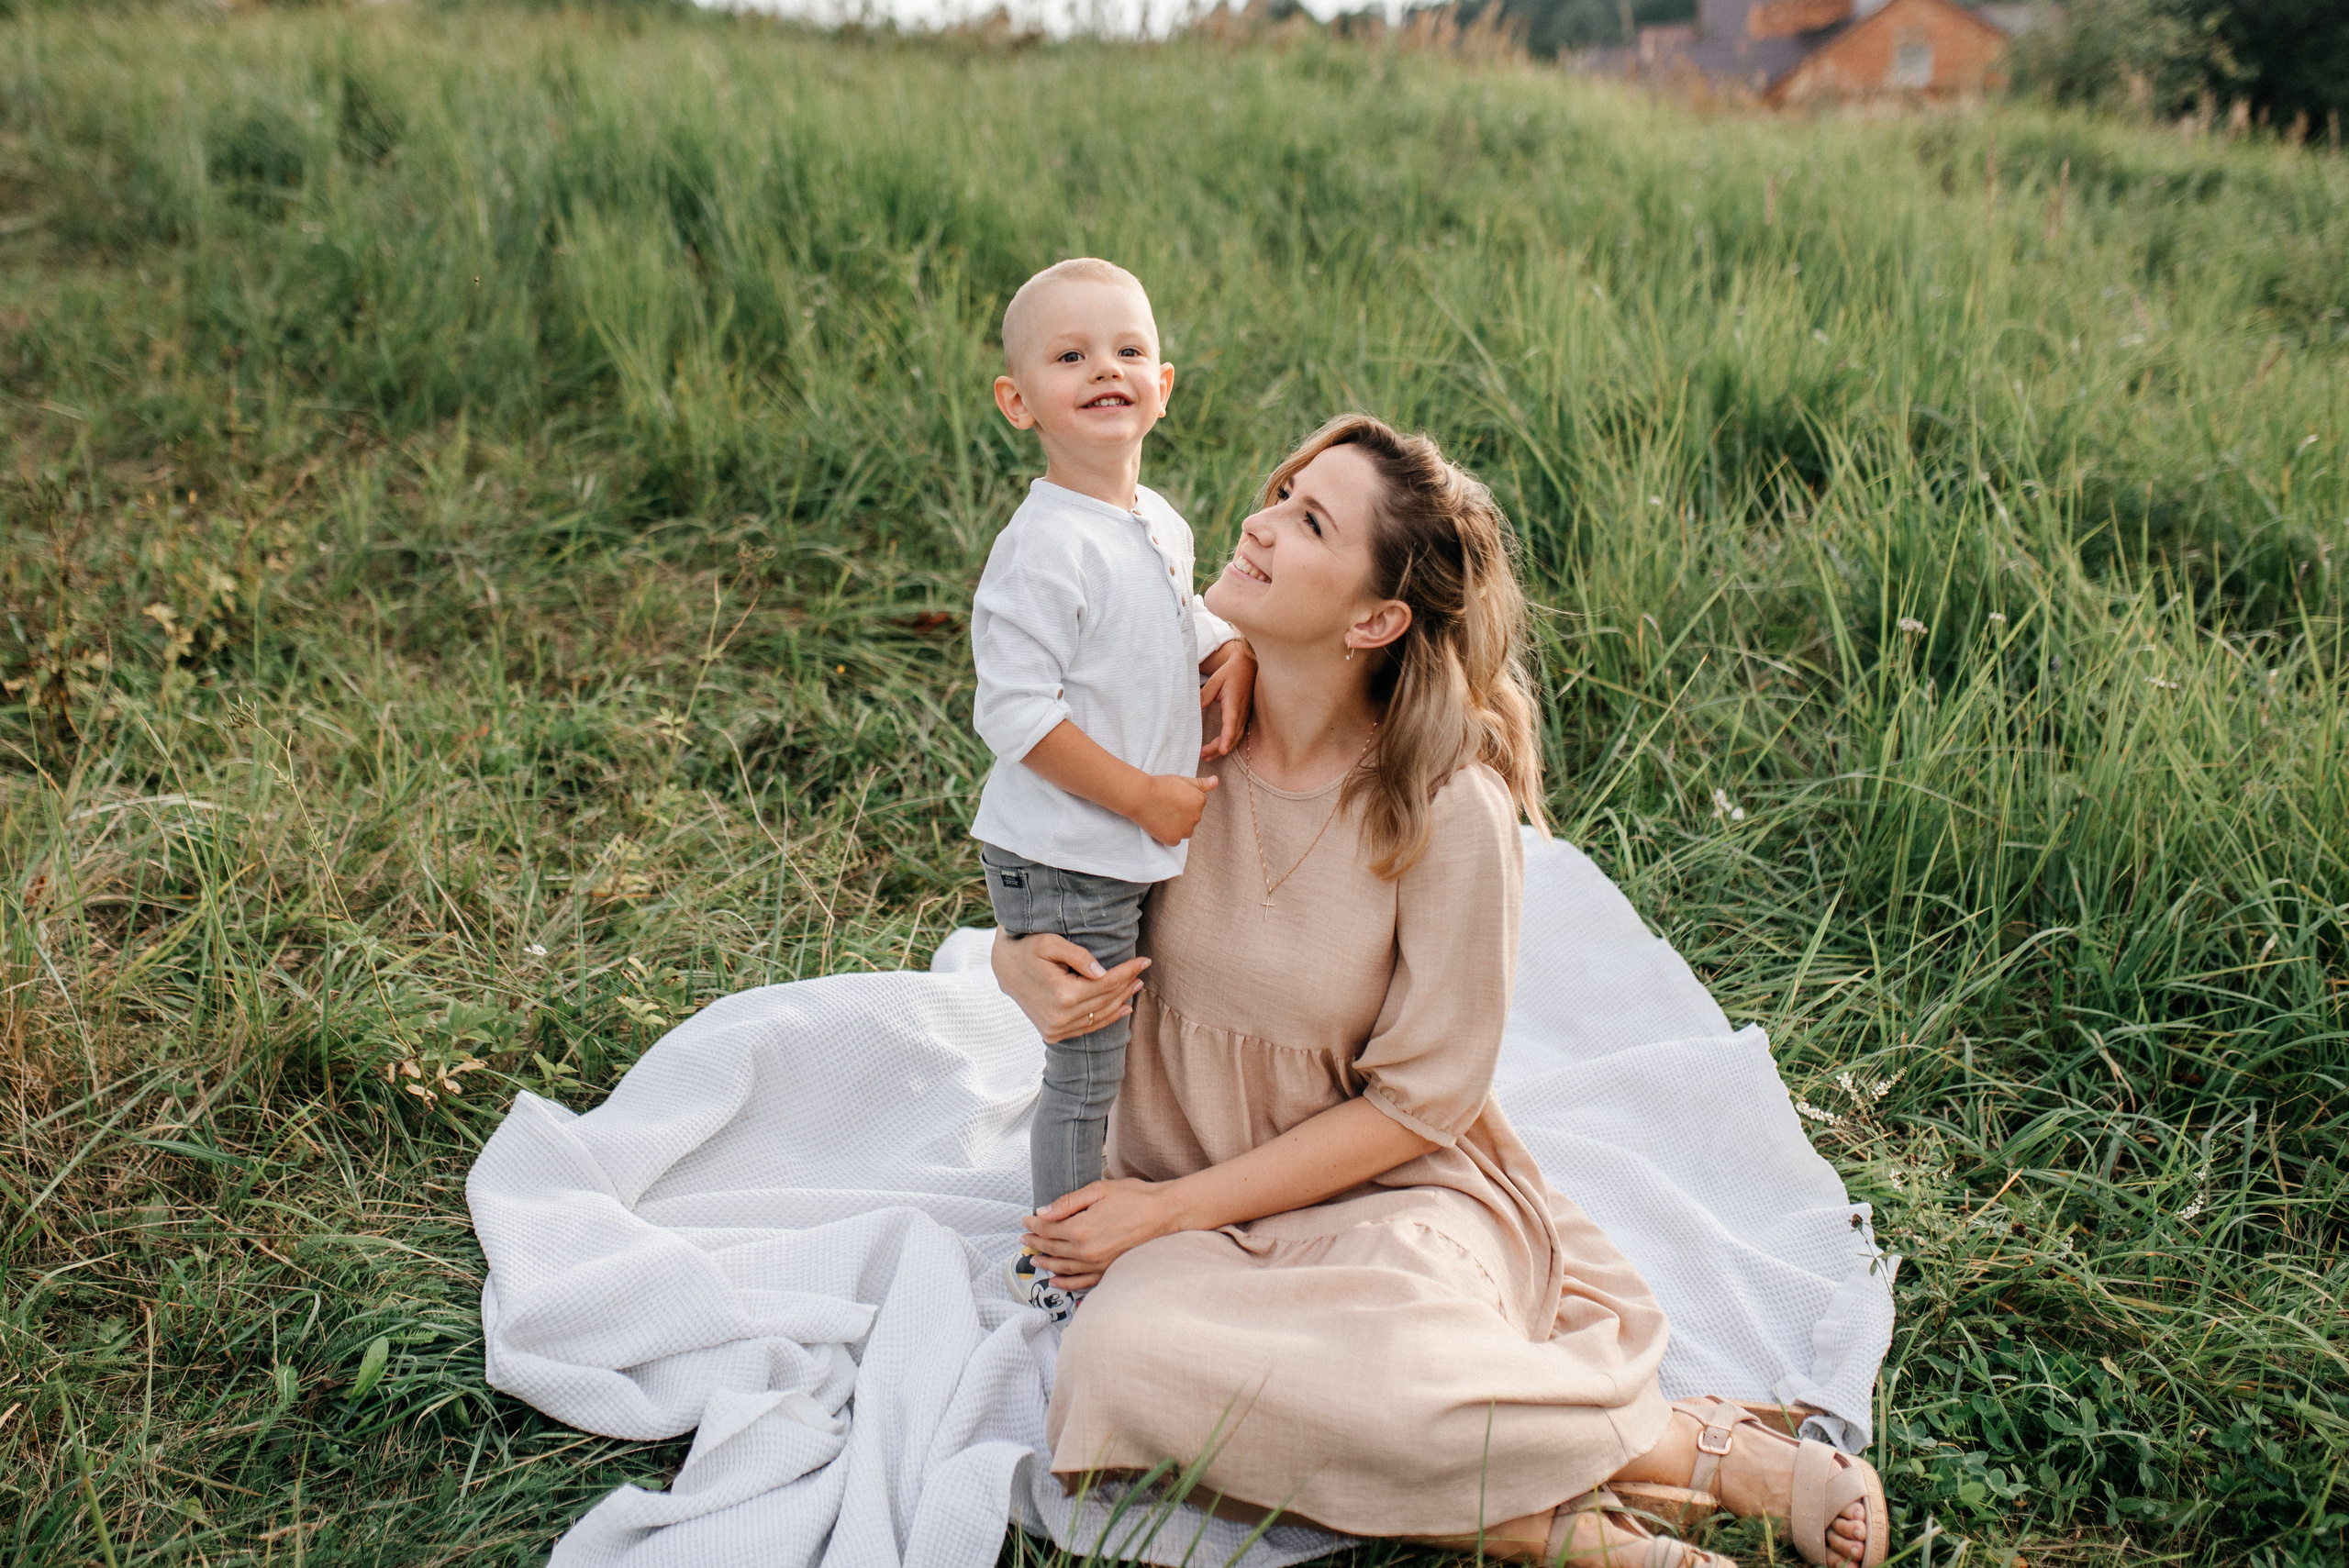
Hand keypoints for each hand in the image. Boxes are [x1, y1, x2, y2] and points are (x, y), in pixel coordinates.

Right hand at [990, 929, 1147, 1043]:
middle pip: (1106, 1000)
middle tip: (1143, 969)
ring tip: (1136, 985)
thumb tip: (1102, 972)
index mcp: (1063, 995)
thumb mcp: (1050, 943)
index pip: (1106, 983)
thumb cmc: (1028, 950)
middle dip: (1127, 983)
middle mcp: (1061, 1018)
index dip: (1127, 971)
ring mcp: (1057, 1029)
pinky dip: (1107, 1018)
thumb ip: (1078, 956)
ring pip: (1100, 1016)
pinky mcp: (1054, 1034)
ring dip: (1121, 1001)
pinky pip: (1088, 1028)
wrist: (1004, 969)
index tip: (1144, 960)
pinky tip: (1122, 1008)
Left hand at [1020, 1177, 1182, 1290]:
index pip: (1048, 1230)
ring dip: (1045, 1263)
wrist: (1163, 1213)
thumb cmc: (1133, 1197)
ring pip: (1063, 1268)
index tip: (1025, 1220)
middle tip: (1024, 1238)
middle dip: (1035, 1243)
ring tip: (1033, 1258)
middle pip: (1052, 1249)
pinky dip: (1066, 1283)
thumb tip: (1042, 1213)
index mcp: (1081, 1228)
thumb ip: (1067, 1203)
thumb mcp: (1097, 1190)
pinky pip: (1081, 1282)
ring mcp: (1098, 1264)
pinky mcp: (1109, 1270)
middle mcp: (1087, 1251)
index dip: (1033, 1225)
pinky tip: (1055, 1281)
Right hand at [1131, 772, 1217, 845]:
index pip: (1196, 805)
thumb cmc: (1160, 786)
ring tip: (1163, 814)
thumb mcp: (1183, 780)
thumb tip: (1216, 780)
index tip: (1172, 797)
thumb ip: (1202, 784)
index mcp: (1200, 801)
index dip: (1182, 800)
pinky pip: (1174, 839)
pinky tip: (1160, 824)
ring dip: (1177, 825)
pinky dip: (1168, 834)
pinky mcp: (1174, 840)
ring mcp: (1186, 830)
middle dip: (1181, 814)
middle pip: (1191, 818)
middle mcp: (1197, 817)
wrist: (1141, 797)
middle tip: (1166, 805)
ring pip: (1185, 830)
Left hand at [1198, 644, 1255, 759]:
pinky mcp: (1243, 717)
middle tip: (1202, 755)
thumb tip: (1193, 708)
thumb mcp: (1215, 680)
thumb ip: (1204, 695)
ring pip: (1235, 738)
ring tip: (1207, 757)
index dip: (1226, 738)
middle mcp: (1241, 713)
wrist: (1248, 666)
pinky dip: (1228, 743)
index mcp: (1234, 703)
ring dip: (1222, 749)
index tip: (1221, 750)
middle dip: (1218, 749)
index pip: (1230, 724)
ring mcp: (1244, 716)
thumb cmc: (1231, 672)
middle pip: (1232, 736)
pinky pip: (1237, 735)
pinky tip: (1218, 749)